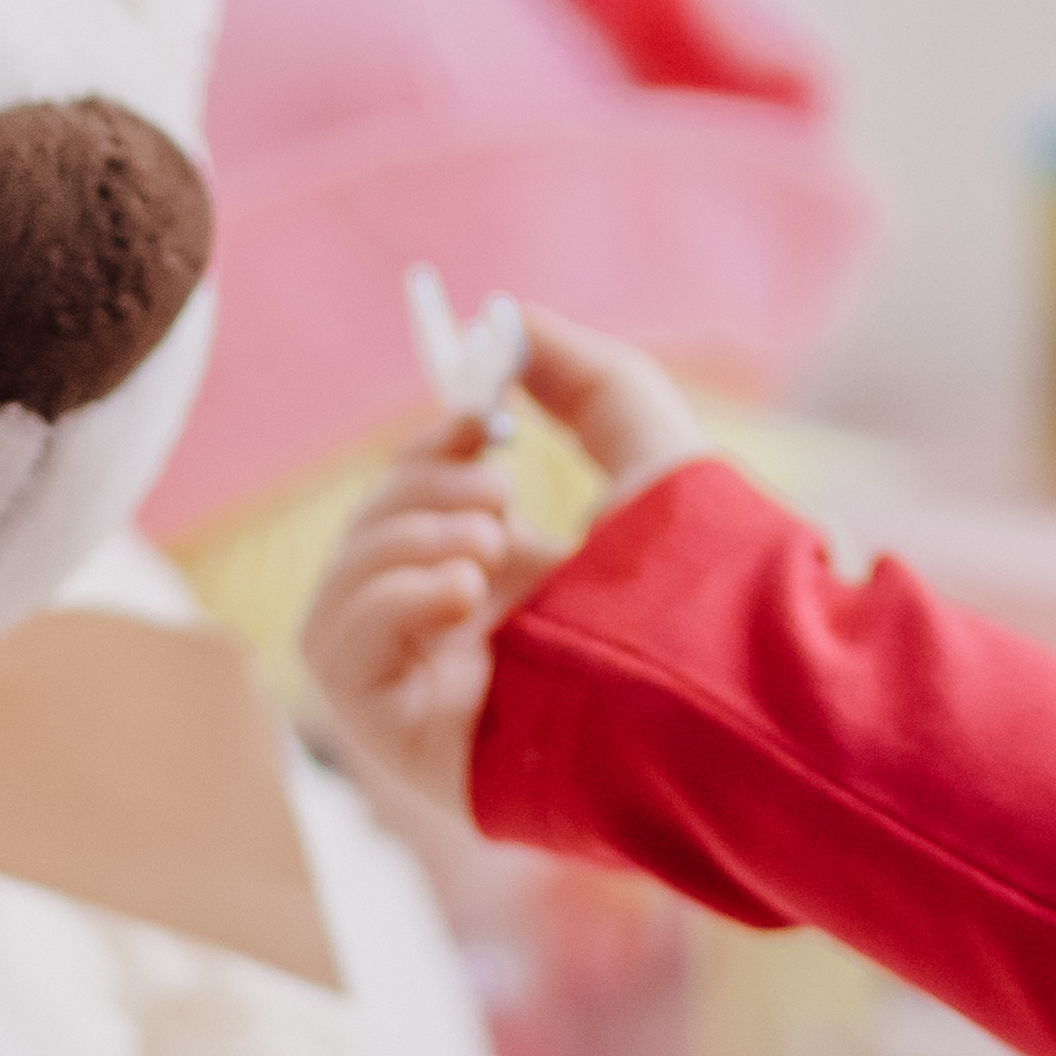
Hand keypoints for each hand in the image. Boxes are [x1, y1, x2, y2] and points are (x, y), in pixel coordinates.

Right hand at [299, 306, 712, 825]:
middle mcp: (460, 633)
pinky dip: (387, 598)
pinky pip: (337, 651)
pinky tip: (461, 591)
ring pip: (341, 588)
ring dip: (403, 537)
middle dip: (423, 485)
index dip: (433, 446)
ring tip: (490, 542)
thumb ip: (576, 372)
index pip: (416, 500)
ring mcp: (426, 686)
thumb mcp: (644, 438)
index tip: (484, 414)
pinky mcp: (405, 734)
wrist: (719, 679)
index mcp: (509, 576)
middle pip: (371, 533)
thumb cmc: (697, 567)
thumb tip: (504, 321)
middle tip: (502, 491)